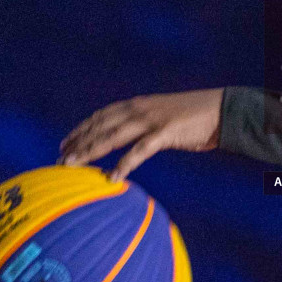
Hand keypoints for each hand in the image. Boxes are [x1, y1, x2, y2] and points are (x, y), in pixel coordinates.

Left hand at [60, 89, 224, 181]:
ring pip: (112, 136)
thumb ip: (146, 127)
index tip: (64, 144)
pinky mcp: (165, 132)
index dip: (81, 130)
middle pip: (100, 127)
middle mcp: (138, 109)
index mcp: (137, 104)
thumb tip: (133, 142)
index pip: (100, 117)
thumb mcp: (164, 118)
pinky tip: (112, 177)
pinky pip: (139, 151)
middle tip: (60, 161)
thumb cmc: (195, 118)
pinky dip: (124, 164)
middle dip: (78, 143)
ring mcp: (151, 120)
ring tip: (72, 166)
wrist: (221, 110)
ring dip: (89, 151)